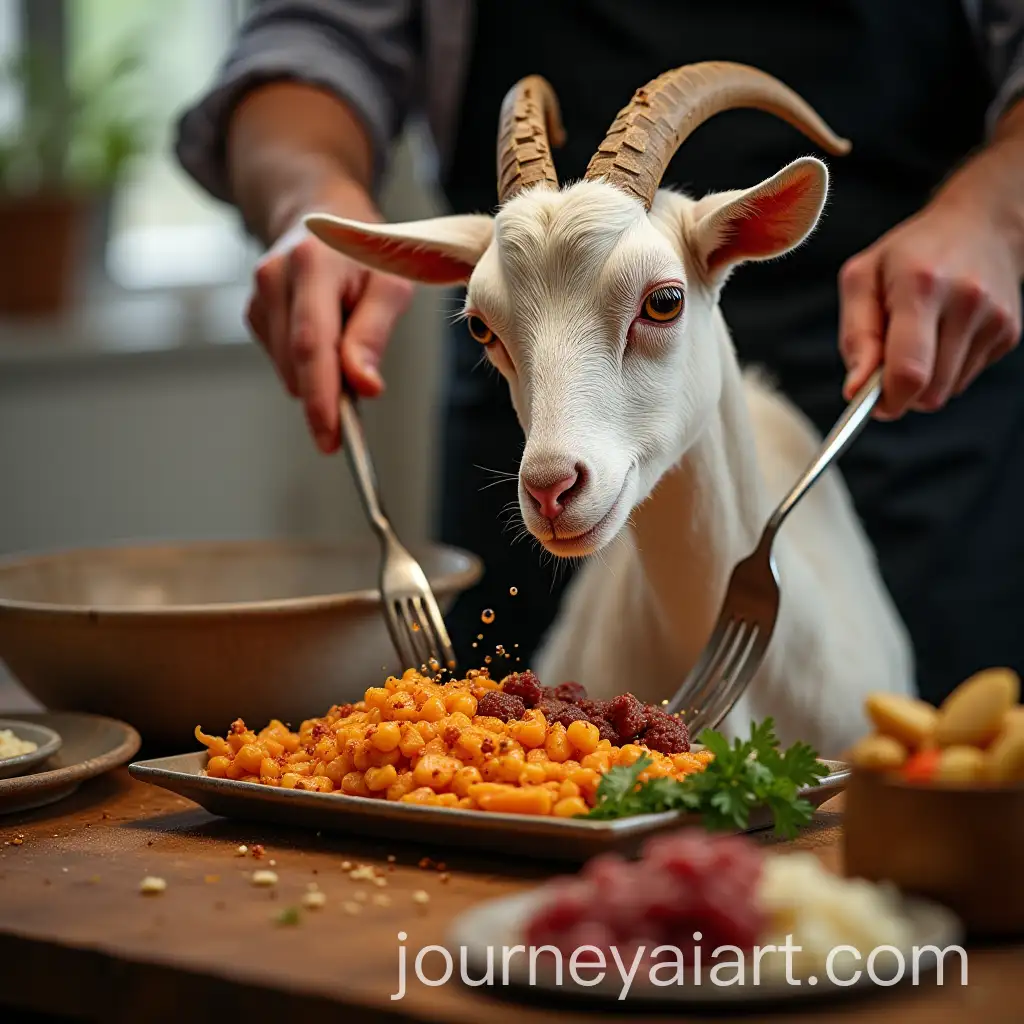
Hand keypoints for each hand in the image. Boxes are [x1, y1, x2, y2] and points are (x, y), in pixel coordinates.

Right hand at [245, 218, 414, 451]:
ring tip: (346, 345)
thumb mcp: (390, 284)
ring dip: (320, 378)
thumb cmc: (366, 251)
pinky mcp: (253, 312)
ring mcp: (258, 295)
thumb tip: (364, 388)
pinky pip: (282, 361)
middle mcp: (274, 277)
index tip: (331, 438)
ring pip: (289, 369)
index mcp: (311, 264)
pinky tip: (325, 336)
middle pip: (296, 363)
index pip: (311, 344)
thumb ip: (373, 334)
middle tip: (355, 412)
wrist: (319, 210)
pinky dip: (307, 366)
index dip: (320, 396)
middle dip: (325, 398)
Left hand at [838, 196, 1021, 418]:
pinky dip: (945, 370)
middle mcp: (967, 303)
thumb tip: (856, 389)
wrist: (979, 225)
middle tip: (886, 366)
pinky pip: (965, 379)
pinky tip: (942, 335)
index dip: (886, 400)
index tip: (869, 401)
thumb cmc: (909, 253)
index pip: (909, 371)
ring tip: (916, 341)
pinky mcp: (1009, 332)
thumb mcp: (863, 278)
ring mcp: (995, 319)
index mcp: (922, 287)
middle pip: (929, 391)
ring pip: (947, 391)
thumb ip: (856, 336)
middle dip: (900, 393)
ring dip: (922, 382)